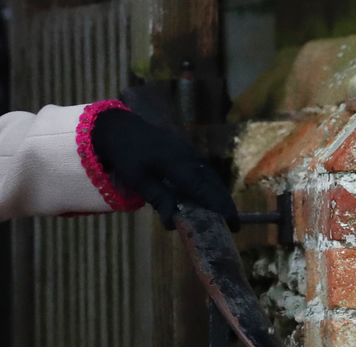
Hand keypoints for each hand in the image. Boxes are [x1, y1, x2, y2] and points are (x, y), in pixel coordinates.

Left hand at [90, 107, 239, 231]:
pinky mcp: (187, 151)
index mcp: (174, 161)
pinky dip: (212, 185)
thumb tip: (173, 224)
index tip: (230, 222)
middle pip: (212, 182)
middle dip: (225, 204)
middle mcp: (187, 155)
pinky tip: (212, 199)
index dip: (217, 205)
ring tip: (227, 216)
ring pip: (211, 175)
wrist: (121, 128)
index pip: (201, 187)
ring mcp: (189, 151)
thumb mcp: (136, 179)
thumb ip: (158, 198)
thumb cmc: (125, 155)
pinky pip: (204, 170)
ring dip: (220, 195)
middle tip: (234, 226)